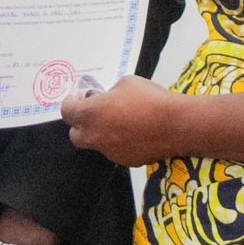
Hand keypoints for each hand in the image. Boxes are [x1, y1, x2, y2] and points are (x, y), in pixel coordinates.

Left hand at [62, 74, 184, 166]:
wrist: (176, 125)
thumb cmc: (150, 99)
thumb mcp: (125, 83)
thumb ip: (109, 93)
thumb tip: (109, 99)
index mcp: (90, 114)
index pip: (66, 112)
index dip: (70, 103)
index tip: (77, 97)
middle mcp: (95, 136)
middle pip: (75, 135)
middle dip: (80, 124)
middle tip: (92, 113)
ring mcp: (110, 152)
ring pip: (97, 144)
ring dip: (101, 133)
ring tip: (119, 122)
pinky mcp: (127, 161)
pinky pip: (116, 151)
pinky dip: (120, 143)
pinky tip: (135, 133)